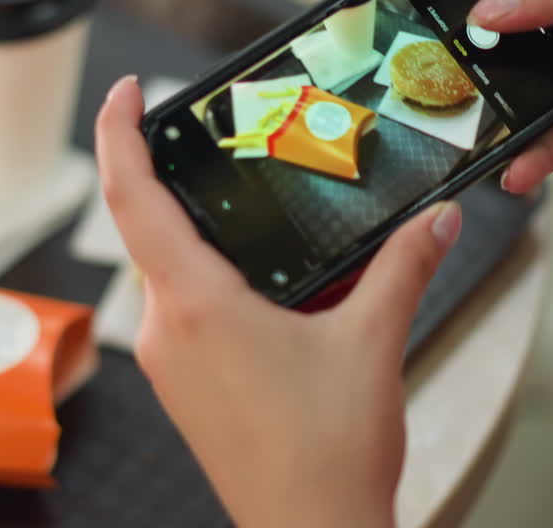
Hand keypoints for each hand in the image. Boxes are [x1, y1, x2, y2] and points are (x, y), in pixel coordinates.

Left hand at [95, 76, 461, 527]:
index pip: (132, 198)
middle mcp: (169, 331)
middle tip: (207, 137)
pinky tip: (260, 281)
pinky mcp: (186, 386)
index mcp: (197, 306)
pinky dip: (209, 276)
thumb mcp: (373, 343)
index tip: (124, 95)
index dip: (118, 135)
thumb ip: (403, 267)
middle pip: (147, 229)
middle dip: (170, 177)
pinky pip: (182, 309)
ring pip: (167, 271)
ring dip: (195, 232)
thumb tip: (435, 219)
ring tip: (244, 206)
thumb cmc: (328, 459)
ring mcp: (172, 363)